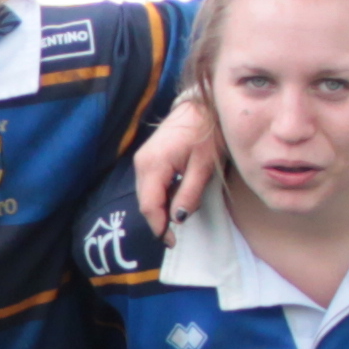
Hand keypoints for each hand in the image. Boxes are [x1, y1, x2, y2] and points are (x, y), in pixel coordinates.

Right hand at [129, 98, 217, 232]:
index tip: (172, 242)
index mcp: (154, 165)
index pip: (150, 205)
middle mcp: (142, 163)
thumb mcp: (204, 166)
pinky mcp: (148, 157)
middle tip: (175, 235)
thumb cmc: (207, 133)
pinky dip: (160, 196)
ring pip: (147, 194)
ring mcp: (142, 159)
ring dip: (160, 208)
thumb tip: (178, 219)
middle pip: (145, 201)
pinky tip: (175, 198)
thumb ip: (189, 193)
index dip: (159, 226)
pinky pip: (150, 184)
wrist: (201, 106)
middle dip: (158, 220)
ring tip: (178, 216)